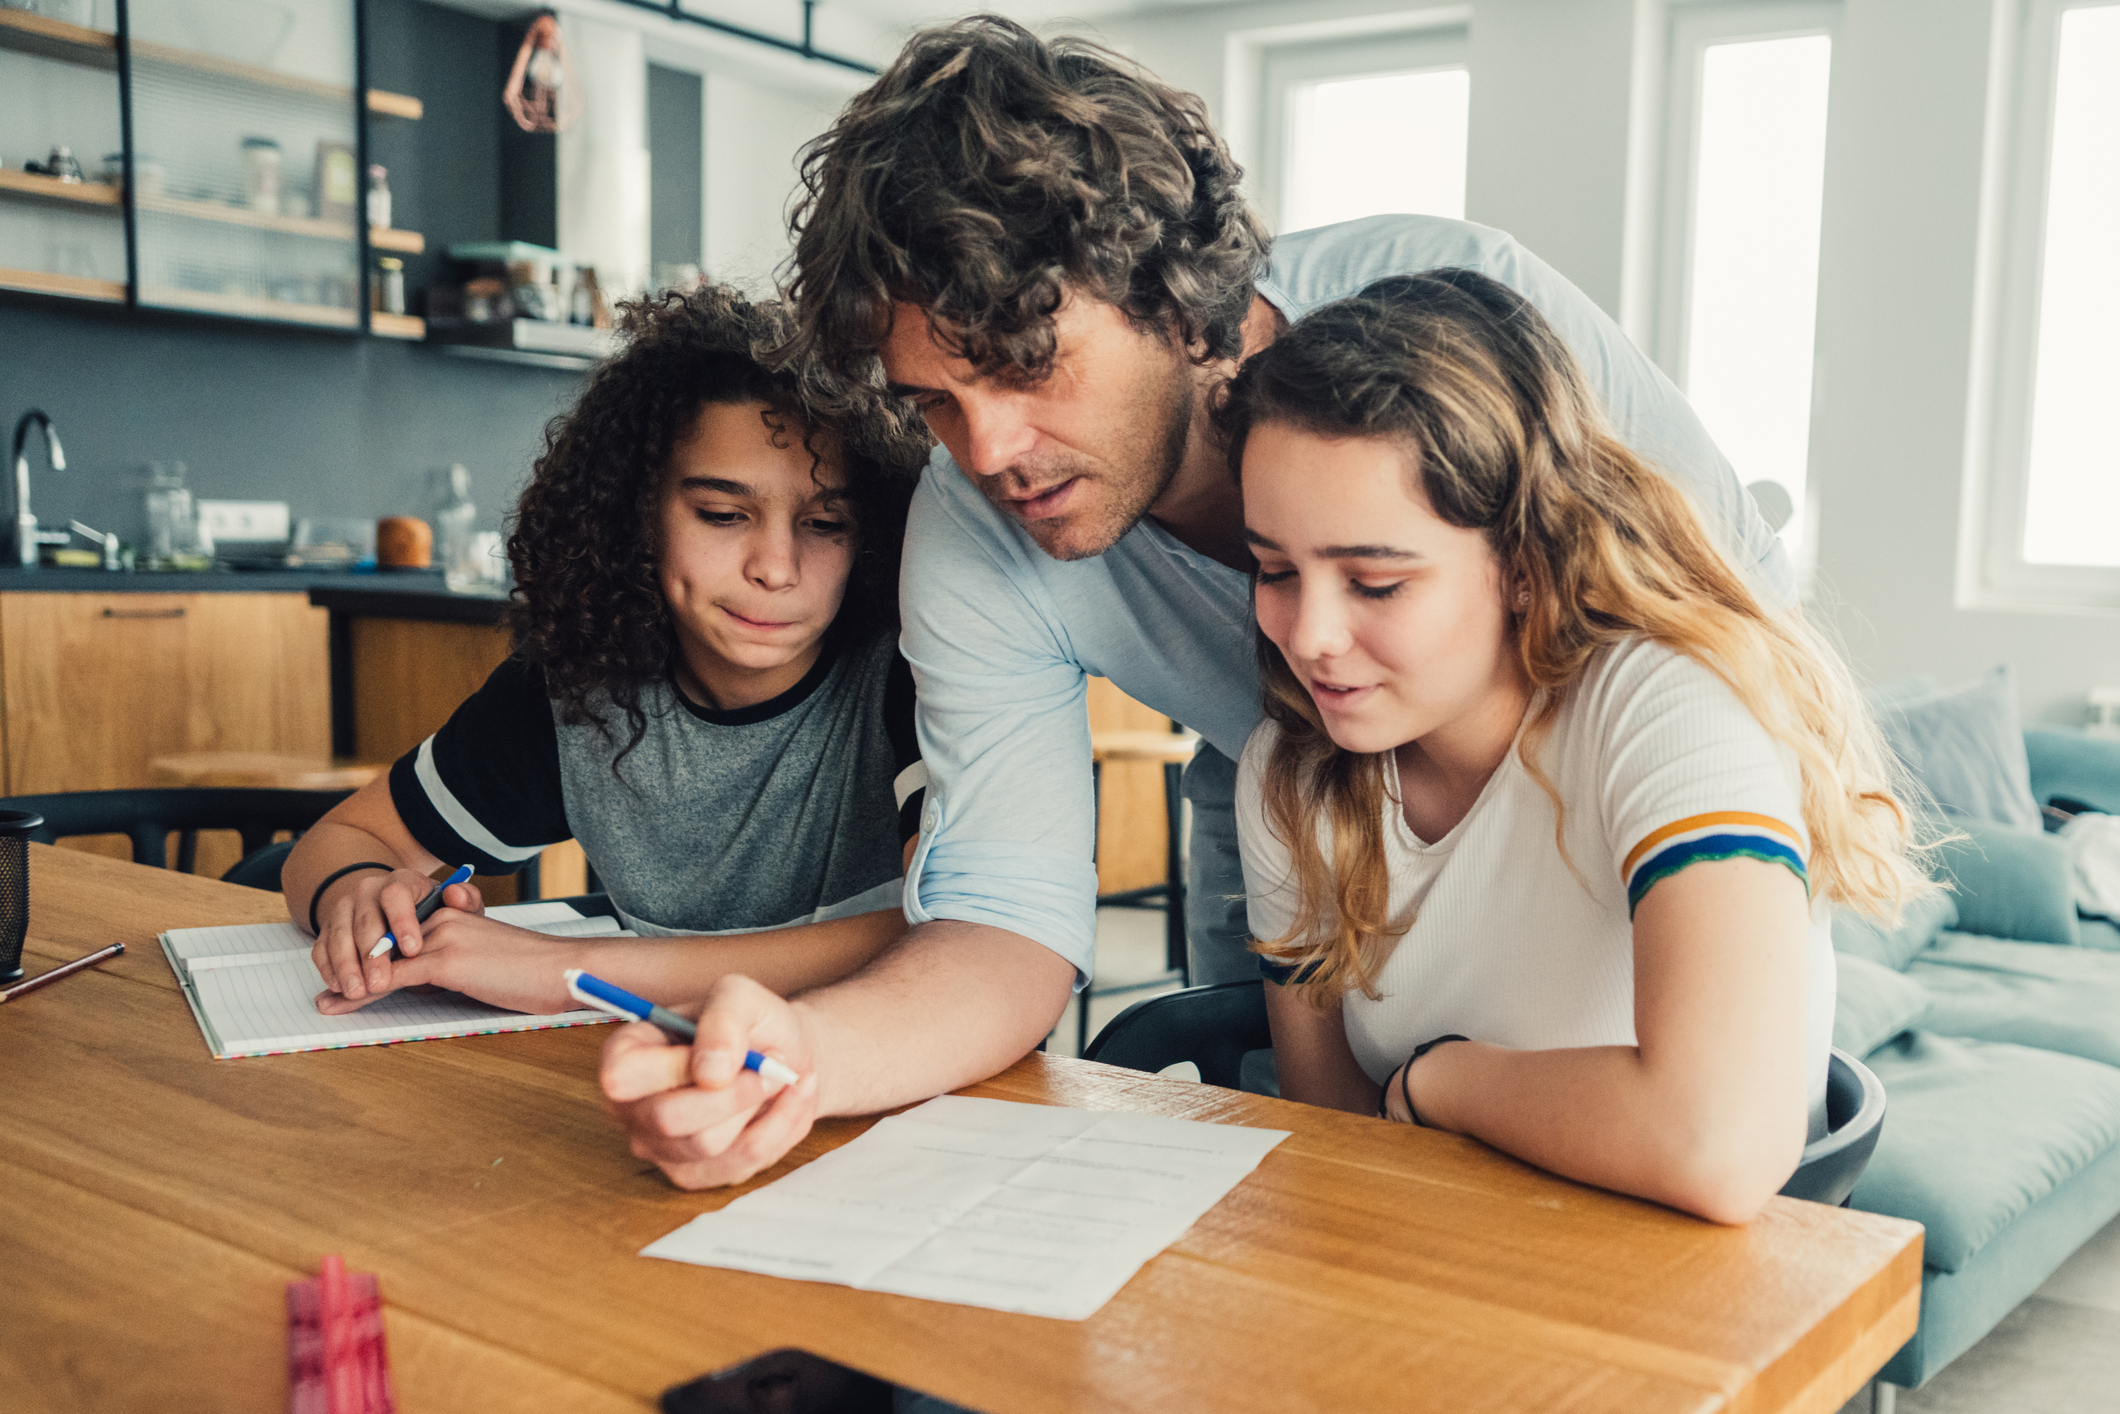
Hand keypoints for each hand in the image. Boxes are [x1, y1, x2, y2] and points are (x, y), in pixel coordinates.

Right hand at [310, 869, 485, 1001]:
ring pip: (339, 935)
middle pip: (365, 920)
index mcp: (401, 882)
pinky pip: (322, 947)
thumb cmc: (432, 916)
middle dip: (371, 955)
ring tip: (357, 991)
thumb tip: (456, 894)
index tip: (413, 950)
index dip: (402, 922)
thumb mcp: (455, 909)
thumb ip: (466, 901)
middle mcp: (369, 891)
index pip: (397, 895)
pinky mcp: (328, 929)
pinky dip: (328, 968)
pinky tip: (338, 986)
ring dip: (346, 966)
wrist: (402, 914)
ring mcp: (345, 909)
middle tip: (380, 982)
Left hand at [313, 910, 575, 1015]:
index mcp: (454, 916)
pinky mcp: (445, 961)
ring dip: (348, 984)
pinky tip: (343, 1004)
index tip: (348, 972)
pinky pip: (392, 977)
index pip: (400, 934)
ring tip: (326, 1002)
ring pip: (380, 961)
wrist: (564, 969)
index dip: (371, 955)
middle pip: (383, 946)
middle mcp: (444, 920)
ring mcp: (442, 938)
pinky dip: (363, 993)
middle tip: (326, 993)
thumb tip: (434, 983)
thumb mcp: (489, 962)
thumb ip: (460, 963)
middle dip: (350, 969)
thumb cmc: (537, 972)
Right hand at [600, 974, 820, 1189]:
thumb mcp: (741, 996)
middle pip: (667, 1119)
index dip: (676, 1068)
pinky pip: (740, 1162)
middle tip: (771, 1064)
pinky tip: (789, 1099)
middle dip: (731, 1092)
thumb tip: (711, 1072)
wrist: (788, 1057)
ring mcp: (660, 1148)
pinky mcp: (695, 1174)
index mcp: (626, 1056)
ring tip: (779, 1076)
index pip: (622, 1077)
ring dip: (756, 1106)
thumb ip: (722, 1020)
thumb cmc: (754, 1024)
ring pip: (706, 1144)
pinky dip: (778, 1127)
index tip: (728, 1055)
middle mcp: (632, 1108)